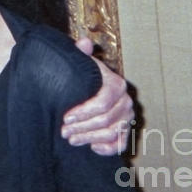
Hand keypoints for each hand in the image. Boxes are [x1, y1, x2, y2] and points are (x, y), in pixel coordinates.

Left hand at [60, 37, 133, 154]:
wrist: (90, 86)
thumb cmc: (84, 75)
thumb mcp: (81, 63)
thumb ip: (81, 53)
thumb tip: (84, 42)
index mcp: (117, 84)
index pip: (102, 102)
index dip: (84, 112)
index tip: (65, 117)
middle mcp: (126, 101)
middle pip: (105, 120)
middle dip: (82, 127)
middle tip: (63, 131)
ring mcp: (127, 117)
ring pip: (111, 133)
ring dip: (89, 138)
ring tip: (71, 138)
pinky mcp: (126, 130)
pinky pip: (121, 144)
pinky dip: (107, 149)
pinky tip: (91, 147)